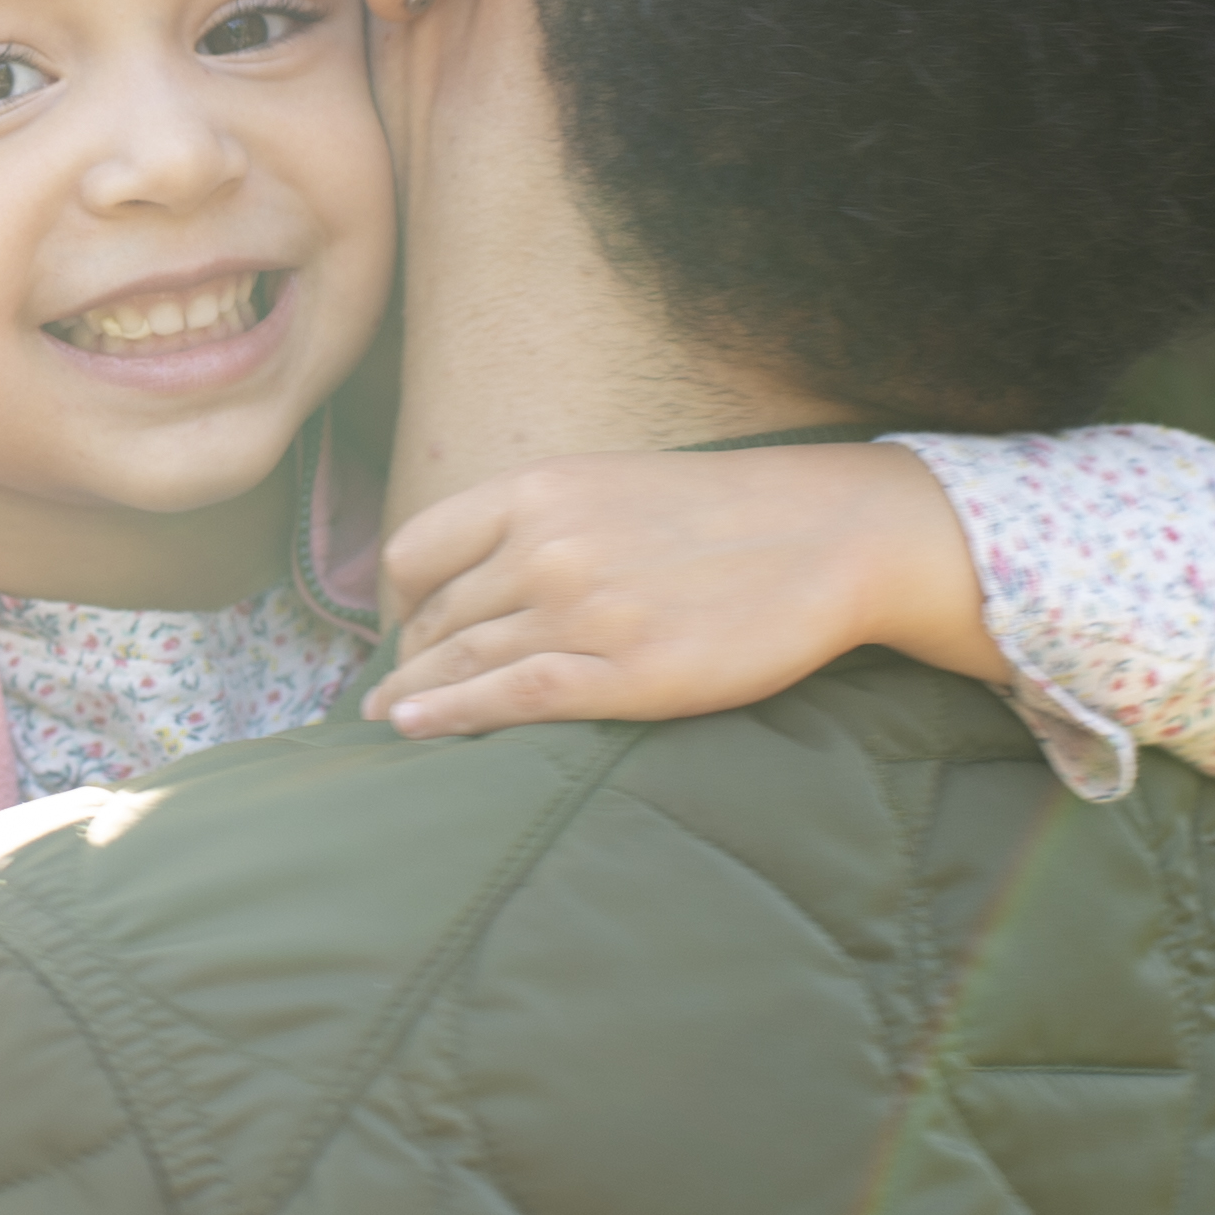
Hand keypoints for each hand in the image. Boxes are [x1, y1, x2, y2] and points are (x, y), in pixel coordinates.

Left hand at [364, 442, 1002, 737]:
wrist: (828, 534)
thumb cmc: (722, 513)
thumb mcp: (612, 486)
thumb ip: (542, 522)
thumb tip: (483, 574)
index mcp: (538, 491)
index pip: (420, 552)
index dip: (404, 598)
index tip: (407, 627)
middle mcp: (546, 547)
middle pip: (437, 615)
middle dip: (410, 656)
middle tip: (389, 690)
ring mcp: (581, 611)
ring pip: (462, 660)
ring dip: (414, 694)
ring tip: (386, 720)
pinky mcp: (623, 673)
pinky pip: (510, 698)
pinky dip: (448, 714)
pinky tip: (413, 728)